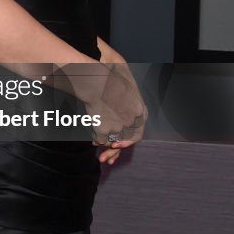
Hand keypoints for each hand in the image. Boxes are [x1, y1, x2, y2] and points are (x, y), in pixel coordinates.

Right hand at [94, 37, 146, 164]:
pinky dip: (97, 140)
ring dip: (108, 147)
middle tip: (112, 152)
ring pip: (113, 140)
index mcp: (140, 112)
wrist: (96, 80)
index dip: (129, 137)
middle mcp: (132, 122)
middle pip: (128, 139)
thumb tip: (127, 109)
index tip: (121, 140)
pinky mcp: (105, 131)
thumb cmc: (109, 77)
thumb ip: (130, 101)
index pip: (138, 130)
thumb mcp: (128, 87)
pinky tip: (93, 141)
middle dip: (119, 147)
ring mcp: (119, 128)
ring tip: (102, 156)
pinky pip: (101, 139)